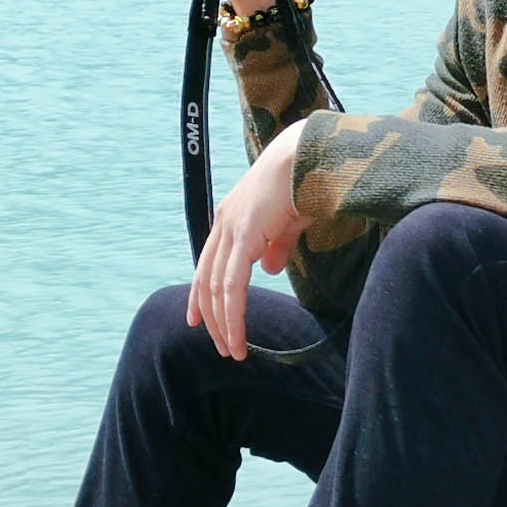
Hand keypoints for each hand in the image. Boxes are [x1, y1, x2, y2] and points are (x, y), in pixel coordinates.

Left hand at [189, 128, 307, 358]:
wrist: (310, 156)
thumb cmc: (304, 183)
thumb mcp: (287, 223)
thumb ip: (276, 246)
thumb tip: (270, 271)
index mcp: (231, 218)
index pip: (208, 264)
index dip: (201, 295)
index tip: (197, 321)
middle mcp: (224, 224)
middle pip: (206, 280)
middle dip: (212, 317)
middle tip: (222, 345)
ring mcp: (231, 229)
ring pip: (217, 289)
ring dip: (223, 324)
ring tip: (233, 350)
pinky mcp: (244, 236)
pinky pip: (232, 287)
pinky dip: (233, 316)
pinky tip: (238, 336)